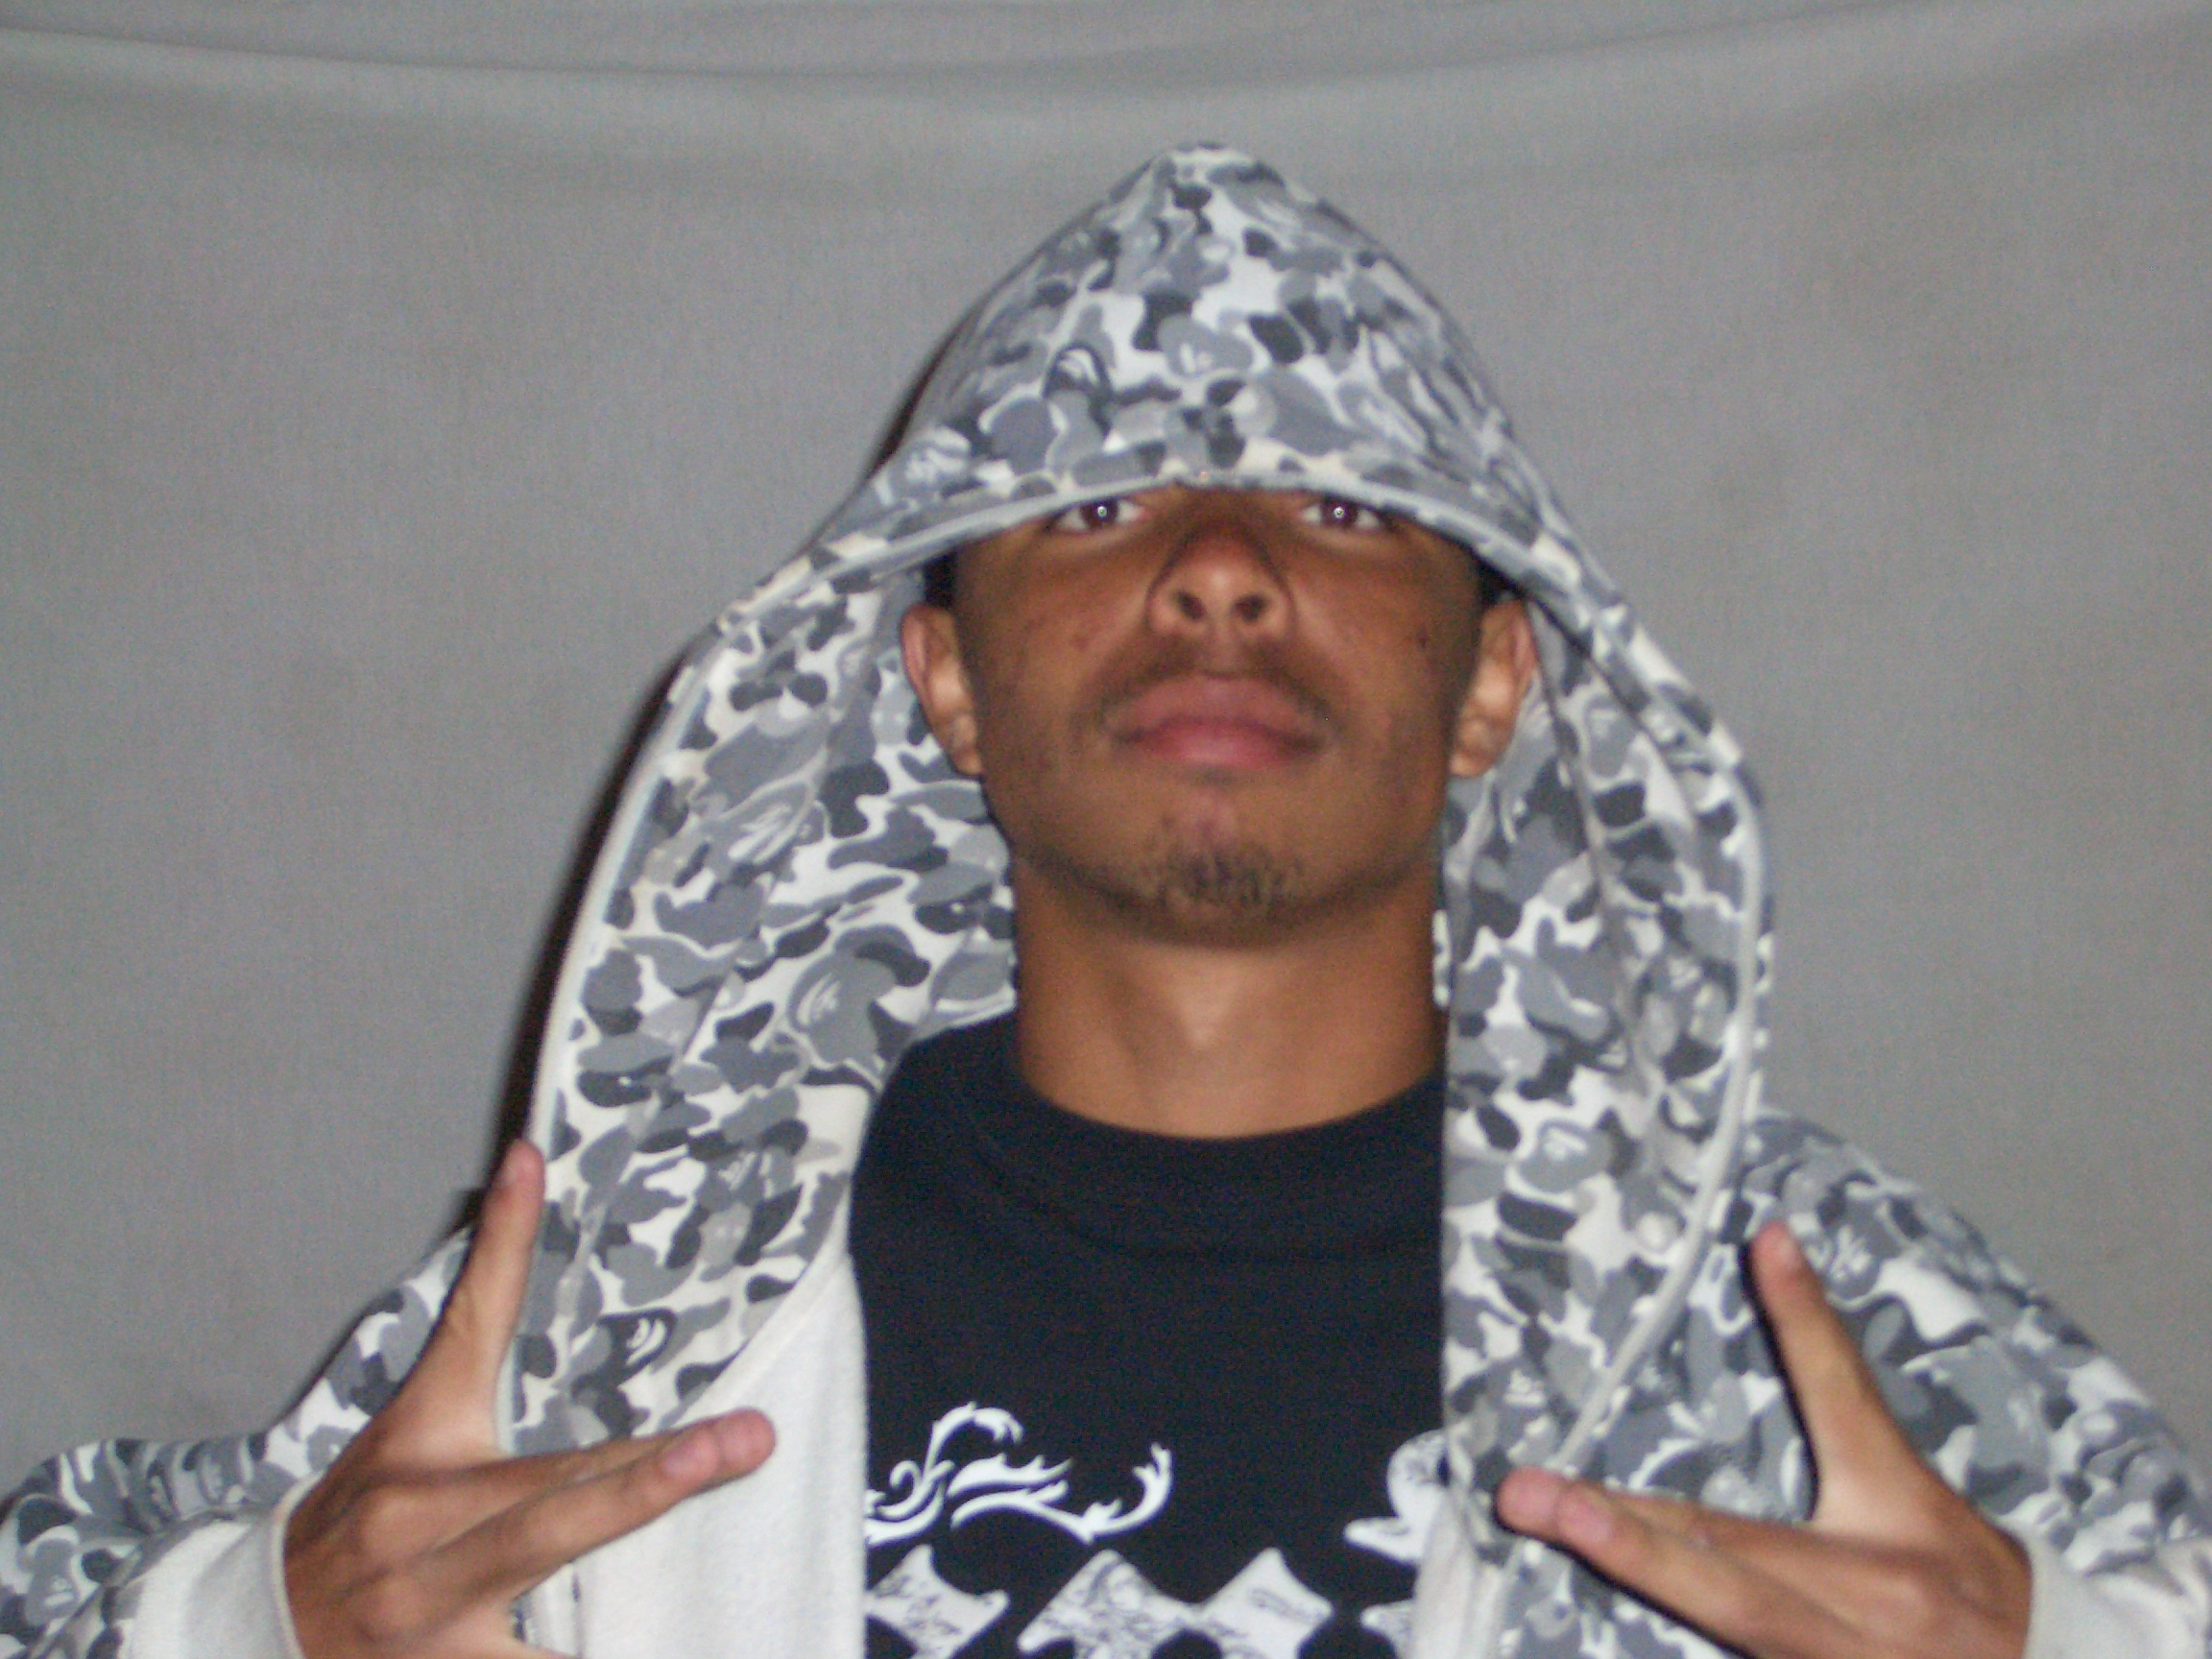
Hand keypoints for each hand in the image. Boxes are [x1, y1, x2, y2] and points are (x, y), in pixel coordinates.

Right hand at [284, 1141, 774, 1656]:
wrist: (263, 1625)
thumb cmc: (373, 1502)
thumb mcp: (424, 1403)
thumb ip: (487, 1293)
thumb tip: (529, 1157)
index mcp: (423, 1450)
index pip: (473, 1331)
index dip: (505, 1253)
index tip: (535, 1172)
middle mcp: (425, 1533)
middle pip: (551, 1503)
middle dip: (649, 1478)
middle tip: (745, 1441)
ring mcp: (434, 1621)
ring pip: (545, 1609)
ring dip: (626, 1596)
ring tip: (725, 1577)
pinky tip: (682, 1657)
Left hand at [1495, 1221, 2030, 1658]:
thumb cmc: (1951, 1561)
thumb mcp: (1894, 1466)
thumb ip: (1826, 1365)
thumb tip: (1767, 1237)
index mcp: (1898, 1514)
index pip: (1842, 1397)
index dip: (1805, 1324)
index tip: (1764, 1247)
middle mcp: (1872, 1602)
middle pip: (1738, 1564)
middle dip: (1631, 1534)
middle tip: (1531, 1493)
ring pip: (1725, 1622)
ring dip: (1630, 1573)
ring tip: (1540, 1517)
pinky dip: (1677, 1621)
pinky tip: (1594, 1582)